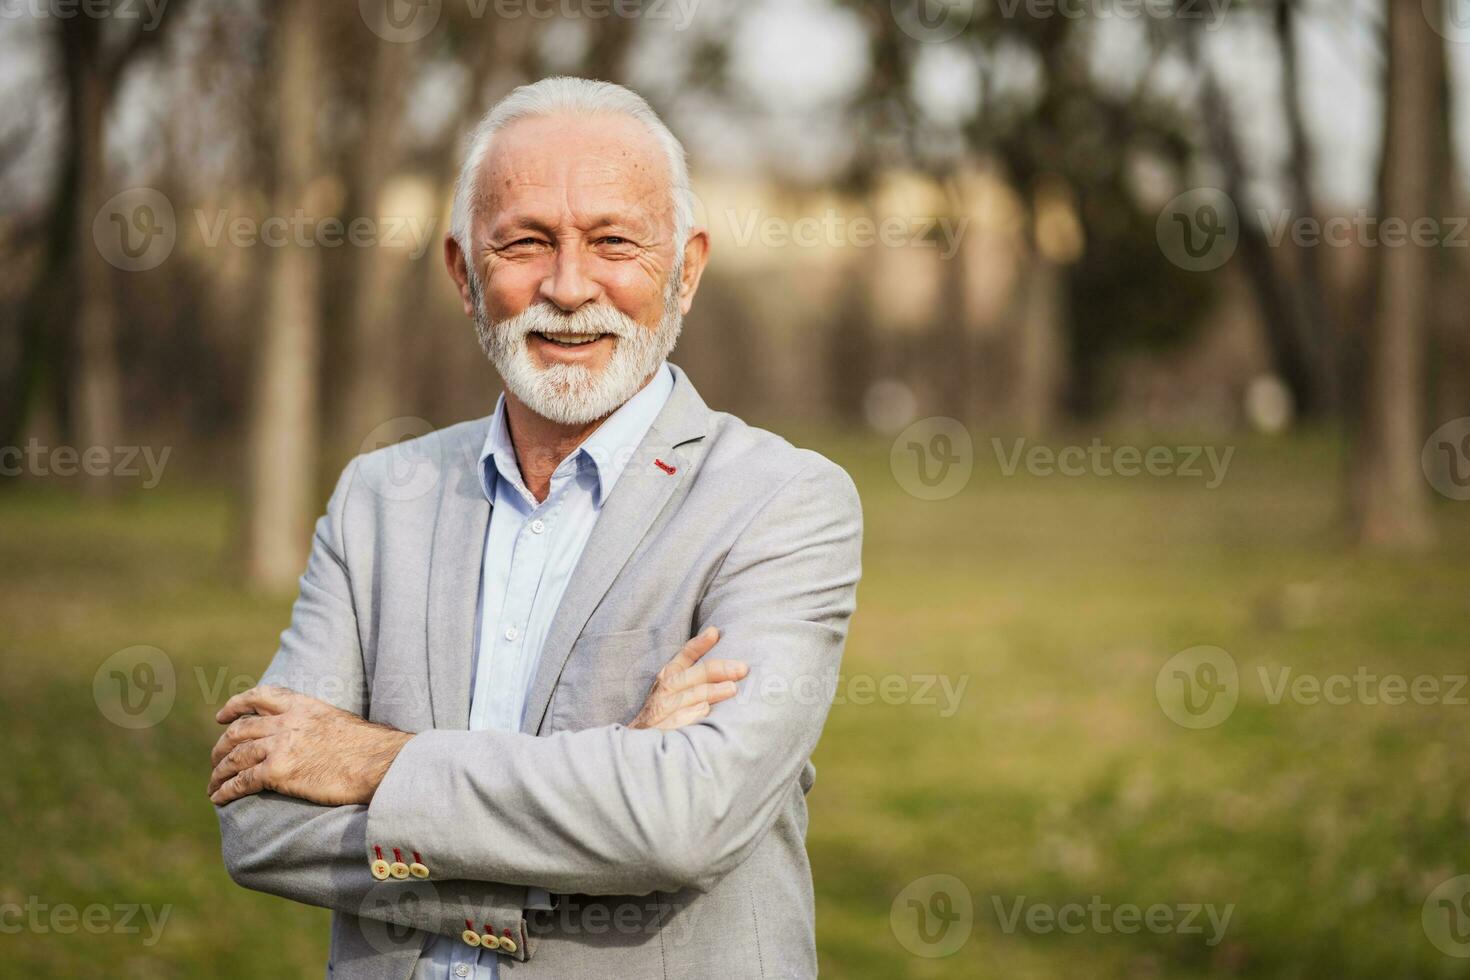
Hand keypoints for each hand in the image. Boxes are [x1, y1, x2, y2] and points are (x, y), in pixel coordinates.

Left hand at [208, 685, 412, 806]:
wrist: (378, 763)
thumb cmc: (368, 749)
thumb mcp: (337, 722)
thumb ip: (314, 724)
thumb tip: (309, 738)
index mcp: (302, 705)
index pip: (259, 697)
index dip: (235, 705)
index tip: (222, 716)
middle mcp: (286, 721)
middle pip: (239, 730)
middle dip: (222, 746)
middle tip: (216, 759)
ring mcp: (280, 745)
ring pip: (234, 756)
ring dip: (219, 771)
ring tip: (213, 785)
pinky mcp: (278, 771)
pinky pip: (241, 780)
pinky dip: (226, 790)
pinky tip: (219, 798)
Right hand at [630, 627, 747, 729]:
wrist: (639, 743)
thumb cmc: (664, 711)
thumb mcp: (674, 687)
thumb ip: (694, 668)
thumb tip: (716, 636)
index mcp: (668, 677)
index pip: (684, 657)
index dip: (699, 644)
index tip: (715, 633)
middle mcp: (664, 692)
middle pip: (690, 677)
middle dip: (716, 671)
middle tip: (741, 669)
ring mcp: (661, 712)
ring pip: (686, 698)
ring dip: (709, 692)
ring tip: (731, 689)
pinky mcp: (661, 731)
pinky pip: (677, 721)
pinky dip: (690, 716)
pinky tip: (706, 712)